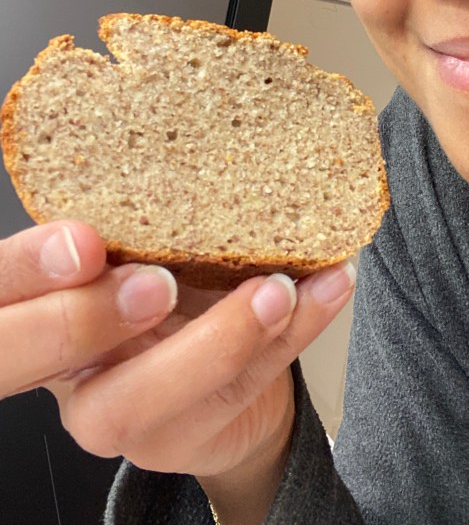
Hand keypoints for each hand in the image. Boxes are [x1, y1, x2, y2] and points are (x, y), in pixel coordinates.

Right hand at [1, 221, 355, 484]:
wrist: (219, 385)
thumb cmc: (173, 292)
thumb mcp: (146, 246)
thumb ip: (144, 220)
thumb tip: (191, 138)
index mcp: (46, 301)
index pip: (8, 288)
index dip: (30, 268)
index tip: (85, 240)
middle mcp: (69, 363)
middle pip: (57, 355)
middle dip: (100, 317)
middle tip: (162, 281)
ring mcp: (118, 411)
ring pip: (151, 395)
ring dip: (225, 334)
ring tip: (281, 287)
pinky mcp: (181, 438)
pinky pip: (242, 386)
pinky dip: (297, 329)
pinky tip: (329, 287)